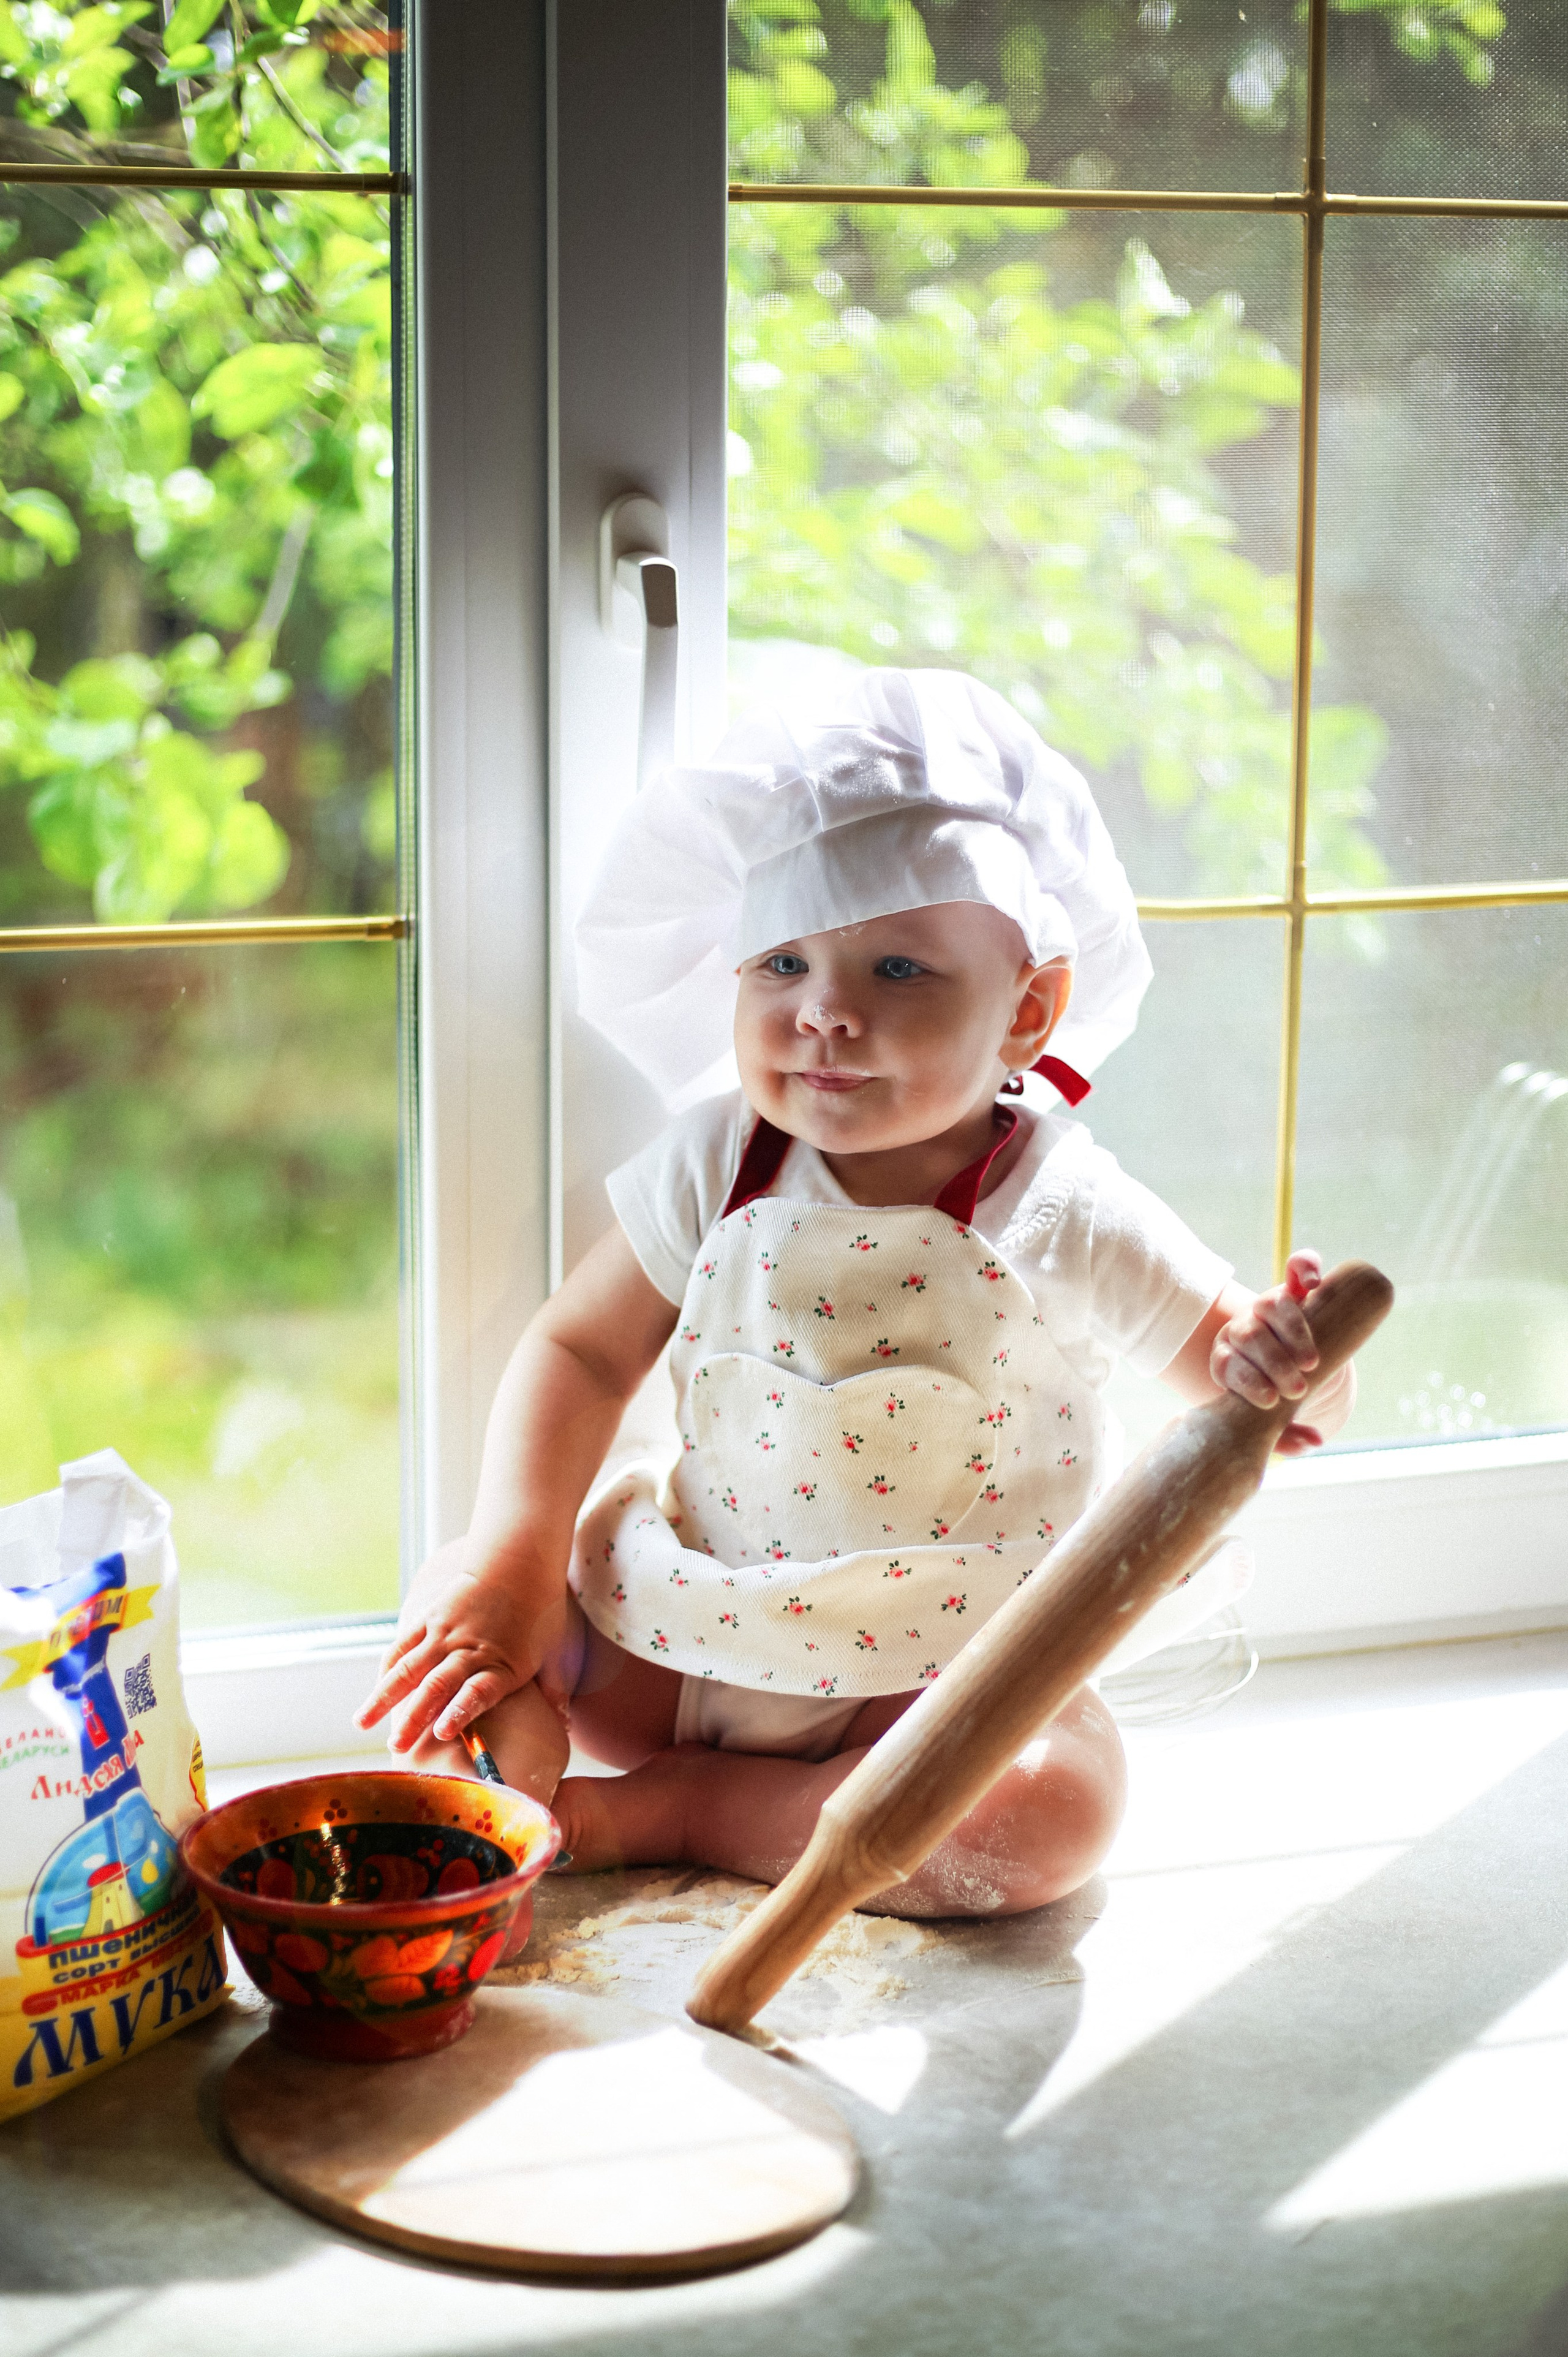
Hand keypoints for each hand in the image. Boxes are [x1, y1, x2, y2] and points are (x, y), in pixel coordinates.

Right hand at [354, 1539, 569, 1751]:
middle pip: (437, 1686)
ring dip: (385, 1697)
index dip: (460, 1713)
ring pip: (409, 1668)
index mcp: (501, 1663)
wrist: (520, 1559)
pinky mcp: (430, 1618)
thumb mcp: (557, 1651)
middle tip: (395, 1747)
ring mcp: (445, 1632)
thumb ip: (555, 1689)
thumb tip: (563, 1725)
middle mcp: (468, 1649)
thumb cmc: (542, 1609)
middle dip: (413, 1718)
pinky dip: (387, 1669)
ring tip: (362, 1722)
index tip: (443, 1733)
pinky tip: (374, 1691)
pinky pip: (403, 1645)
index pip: (478, 1692)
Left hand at [1210, 1250, 1345, 1454]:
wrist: (1291, 1367)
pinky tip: (1314, 1283)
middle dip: (1272, 1363)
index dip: (1245, 1381)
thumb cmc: (1277, 1398)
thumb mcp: (1273, 1421)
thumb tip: (1313, 1443)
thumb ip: (1287, 1434)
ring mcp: (1268, 1306)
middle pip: (1249, 1335)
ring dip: (1292, 1332)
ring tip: (1311, 1361)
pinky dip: (1305, 1268)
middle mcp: (1244, 1329)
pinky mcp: (1296, 1288)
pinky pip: (1298, 1268)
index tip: (1268, 1401)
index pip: (1227, 1365)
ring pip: (1272, 1306)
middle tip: (1296, 1388)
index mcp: (1228, 1360)